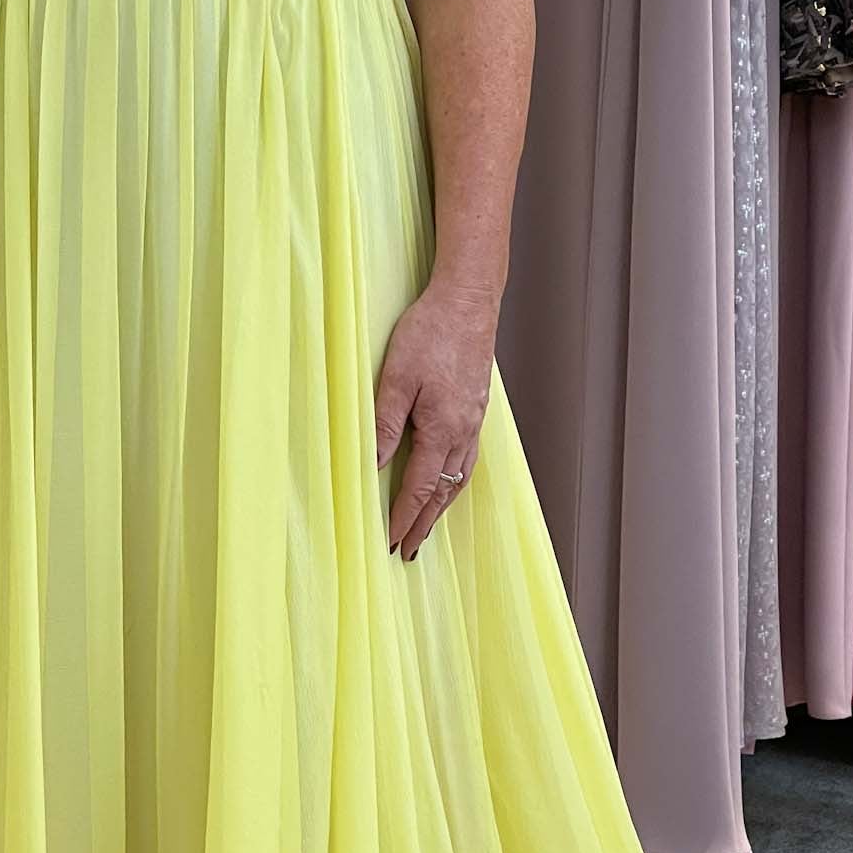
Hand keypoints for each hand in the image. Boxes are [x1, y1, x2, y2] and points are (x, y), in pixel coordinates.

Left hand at [373, 272, 497, 558]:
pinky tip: (448, 482)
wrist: (469, 301)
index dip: (404, 517)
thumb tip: (376, 465)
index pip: (419, 487)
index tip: (393, 543)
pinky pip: (467, 458)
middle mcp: (463, 431)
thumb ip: (386, 423)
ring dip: (442, 506)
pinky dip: (456, 481)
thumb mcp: (397, 377)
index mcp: (442, 428)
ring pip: (459, 478)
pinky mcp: (476, 408)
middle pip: (443, 492)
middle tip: (410, 551)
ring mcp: (473, 421)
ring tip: (427, 526)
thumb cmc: (430, 332)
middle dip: (424, 523)